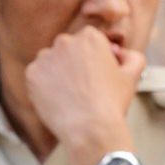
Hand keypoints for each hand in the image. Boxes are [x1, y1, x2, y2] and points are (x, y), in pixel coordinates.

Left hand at [24, 27, 143, 164]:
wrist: (89, 127)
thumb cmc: (112, 101)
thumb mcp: (133, 74)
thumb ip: (131, 56)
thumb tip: (119, 53)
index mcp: (90, 36)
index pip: (88, 40)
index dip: (94, 57)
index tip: (97, 74)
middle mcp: (64, 42)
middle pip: (67, 49)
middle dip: (74, 62)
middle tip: (83, 85)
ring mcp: (45, 57)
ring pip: (50, 61)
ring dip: (57, 72)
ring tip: (70, 93)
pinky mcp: (31, 74)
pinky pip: (37, 76)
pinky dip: (44, 85)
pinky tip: (57, 98)